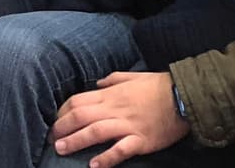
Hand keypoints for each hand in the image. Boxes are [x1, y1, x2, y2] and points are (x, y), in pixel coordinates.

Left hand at [50, 72, 190, 167]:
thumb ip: (112, 79)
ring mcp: (128, 125)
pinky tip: (95, 166)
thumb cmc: (159, 86)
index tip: (55, 121)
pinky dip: (107, 158)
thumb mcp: (133, 76)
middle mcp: (115, 109)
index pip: (78, 101)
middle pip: (81, 116)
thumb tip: (96, 83)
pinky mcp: (141, 140)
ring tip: (61, 150)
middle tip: (50, 139)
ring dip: (76, 141)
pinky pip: (121, 149)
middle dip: (61, 127)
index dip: (62, 111)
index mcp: (111, 94)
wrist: (184, 96)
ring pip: (95, 132)